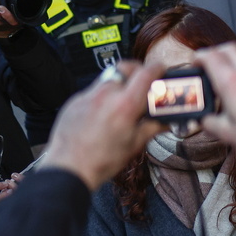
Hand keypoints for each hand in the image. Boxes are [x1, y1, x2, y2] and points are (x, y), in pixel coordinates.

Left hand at [38, 61, 165, 189]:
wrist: (69, 168)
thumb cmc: (102, 161)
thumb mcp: (134, 145)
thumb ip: (152, 128)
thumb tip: (166, 122)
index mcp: (125, 105)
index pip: (146, 74)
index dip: (157, 68)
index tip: (161, 69)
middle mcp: (106, 94)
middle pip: (125, 67)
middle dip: (137, 69)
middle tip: (143, 81)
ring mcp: (88, 96)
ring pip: (108, 77)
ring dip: (119, 82)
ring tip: (123, 98)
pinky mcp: (75, 101)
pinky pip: (93, 91)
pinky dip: (102, 96)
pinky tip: (104, 112)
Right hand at [197, 42, 235, 170]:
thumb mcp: (228, 134)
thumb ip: (211, 124)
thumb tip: (206, 121)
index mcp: (232, 83)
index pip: (211, 56)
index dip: (199, 56)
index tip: (195, 61)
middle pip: (229, 48)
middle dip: (215, 52)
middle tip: (209, 64)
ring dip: (234, 65)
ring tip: (229, 83)